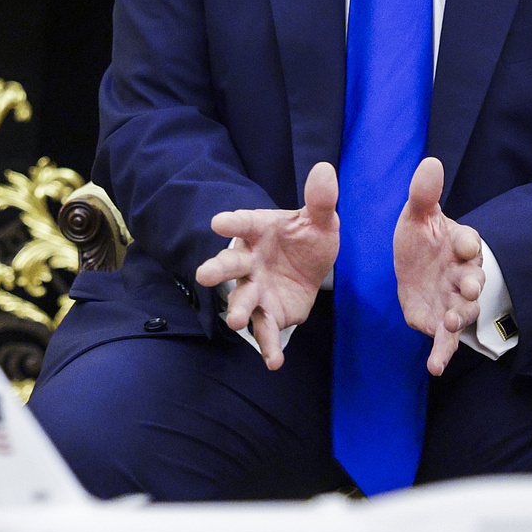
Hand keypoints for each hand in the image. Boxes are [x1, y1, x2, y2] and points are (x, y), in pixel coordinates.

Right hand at [195, 161, 339, 369]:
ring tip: (235, 321)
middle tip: (204, 275)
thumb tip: (326, 170)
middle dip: (217, 270)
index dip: (232, 223)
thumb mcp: (319, 220)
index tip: (218, 222)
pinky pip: (266, 330)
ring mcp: (255, 288)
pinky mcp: (268, 312)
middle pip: (229, 264)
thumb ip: (320, 200)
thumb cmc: (307, 237)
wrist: (310, 266)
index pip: (244, 223)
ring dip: (237, 309)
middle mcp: (250, 260)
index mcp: (259, 230)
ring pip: (242, 299)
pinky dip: (268, 346)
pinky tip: (274, 362)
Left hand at [393, 157, 484, 375]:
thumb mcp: (418, 216)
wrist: (417, 267)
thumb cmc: (423, 239)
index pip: (469, 242)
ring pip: (464, 311)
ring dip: (461, 317)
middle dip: (473, 284)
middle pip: (474, 279)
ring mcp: (455, 301)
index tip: (460, 242)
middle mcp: (464, 275)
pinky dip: (442, 353)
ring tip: (453, 322)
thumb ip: (424, 195)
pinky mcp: (440, 322)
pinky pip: (445, 340)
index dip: (465, 243)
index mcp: (461, 245)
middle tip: (470, 288)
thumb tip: (430, 161)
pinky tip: (434, 367)